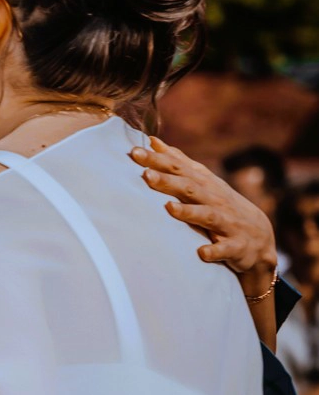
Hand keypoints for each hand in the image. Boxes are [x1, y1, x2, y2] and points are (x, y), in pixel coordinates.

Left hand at [131, 137, 276, 277]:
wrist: (259, 237)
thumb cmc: (222, 206)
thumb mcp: (203, 182)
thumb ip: (179, 163)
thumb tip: (154, 141)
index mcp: (204, 185)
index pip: (179, 168)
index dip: (158, 160)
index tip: (135, 151)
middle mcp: (215, 200)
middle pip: (189, 188)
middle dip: (168, 181)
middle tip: (146, 174)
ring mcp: (226, 223)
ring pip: (206, 215)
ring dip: (188, 212)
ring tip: (169, 208)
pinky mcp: (234, 247)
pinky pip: (224, 249)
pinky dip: (214, 250)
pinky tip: (201, 252)